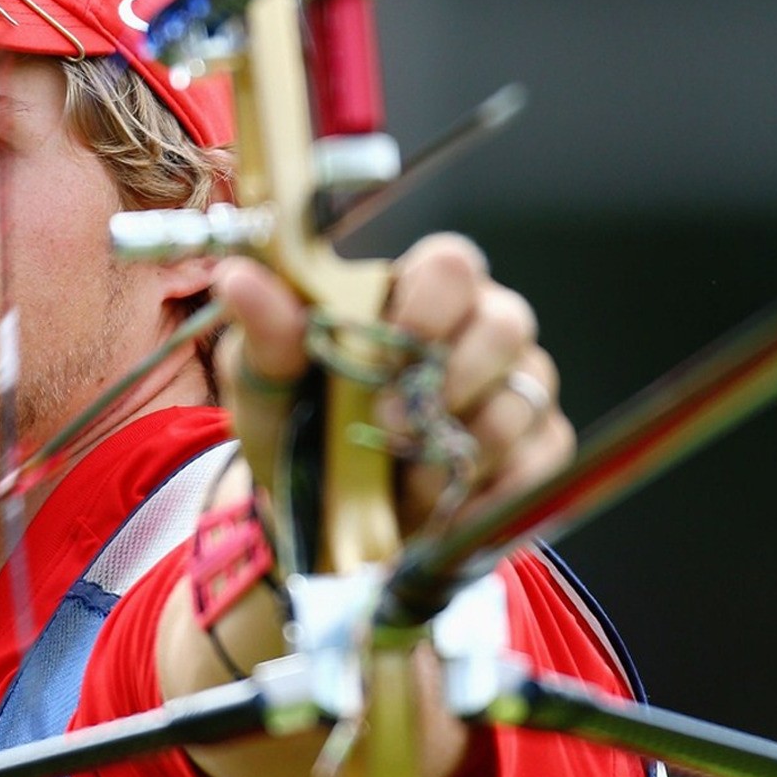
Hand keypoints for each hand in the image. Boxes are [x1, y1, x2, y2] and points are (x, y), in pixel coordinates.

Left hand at [212, 232, 572, 535]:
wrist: (323, 512)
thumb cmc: (300, 423)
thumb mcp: (268, 381)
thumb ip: (266, 330)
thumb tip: (238, 279)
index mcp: (418, 290)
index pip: (452, 264)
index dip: (428, 306)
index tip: (386, 353)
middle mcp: (481, 327)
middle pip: (506, 324)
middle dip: (447, 381)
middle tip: (389, 425)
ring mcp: (518, 386)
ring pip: (522, 398)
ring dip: (457, 447)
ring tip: (404, 476)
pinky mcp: (538, 447)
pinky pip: (538, 462)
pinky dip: (487, 492)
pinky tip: (440, 507)